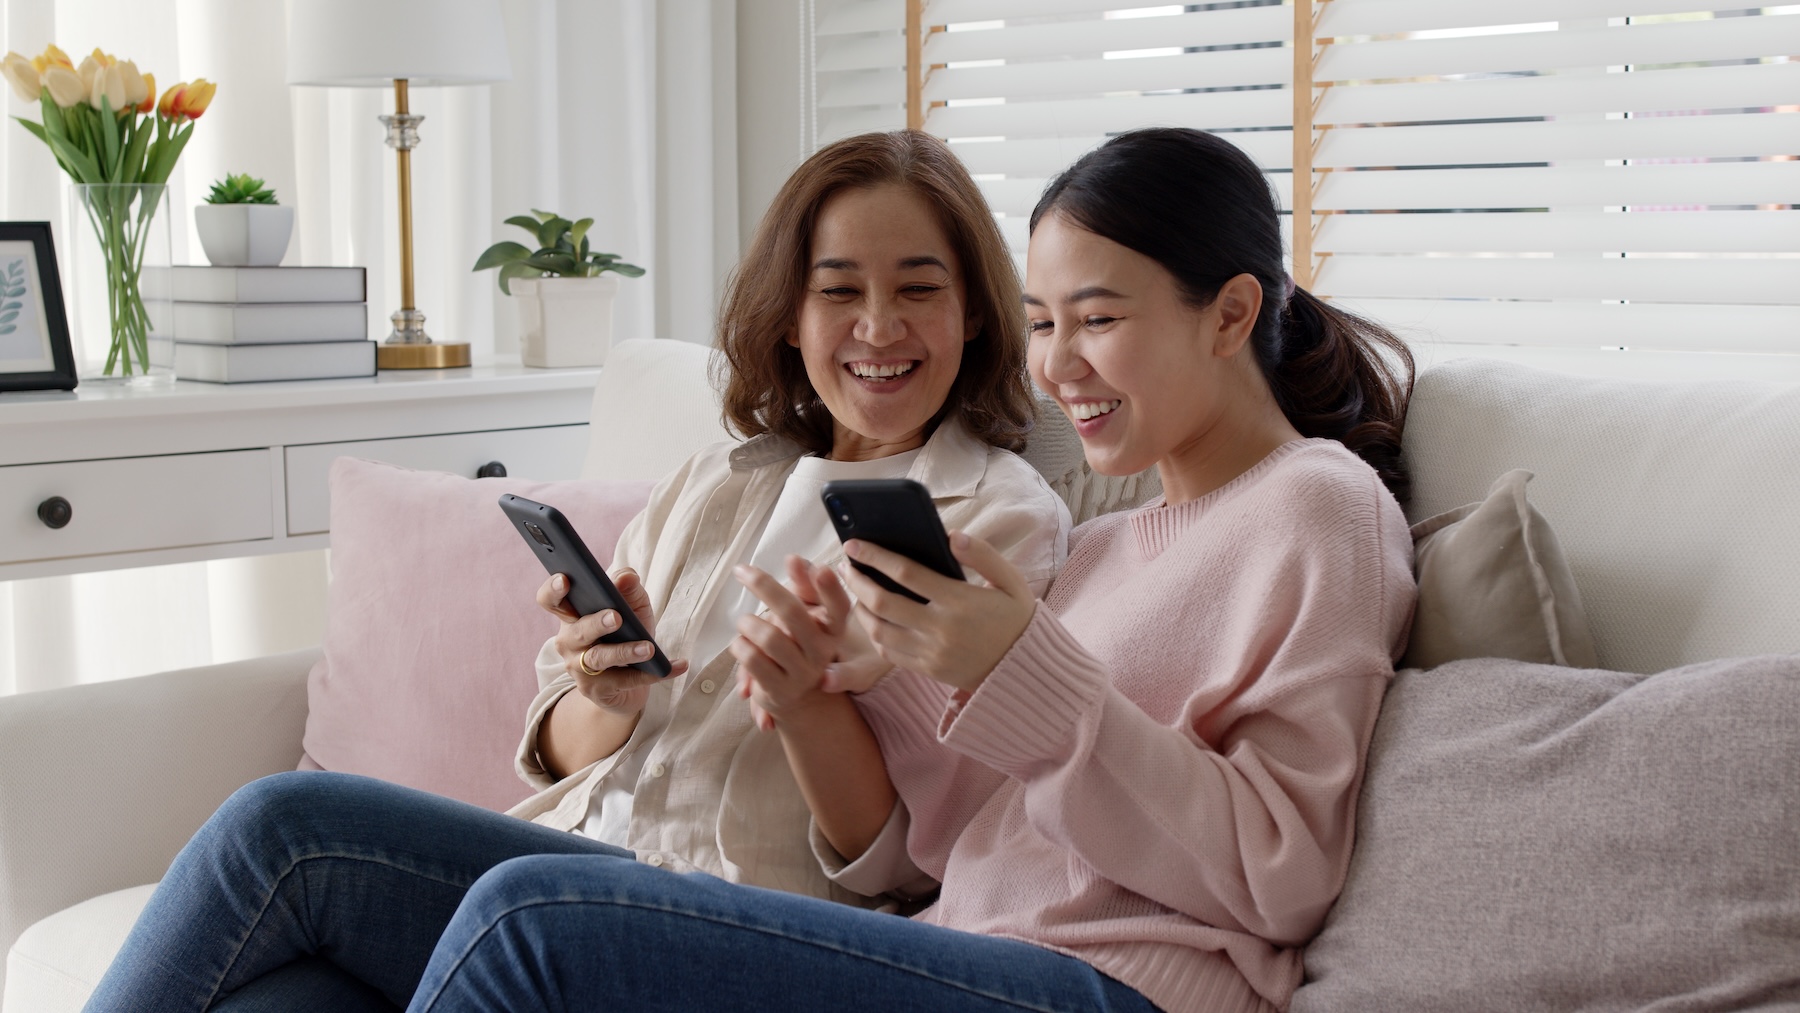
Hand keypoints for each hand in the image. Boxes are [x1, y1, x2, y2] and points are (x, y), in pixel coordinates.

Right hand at [536, 568, 686, 715]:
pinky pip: (625, 680)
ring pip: (599, 658)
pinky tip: (677, 666)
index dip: (553, 589)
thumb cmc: (627, 634)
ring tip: (649, 648)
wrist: (628, 682)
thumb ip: (629, 589)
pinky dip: (653, 674)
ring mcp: (578, 668)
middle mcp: (568, 641)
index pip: (550, 600)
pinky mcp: (596, 690)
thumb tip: (626, 577)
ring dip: (625, 651)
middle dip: (597, 623)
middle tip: (617, 617)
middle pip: (577, 630)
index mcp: (572, 615)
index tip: (566, 579)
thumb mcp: (632, 608)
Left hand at [730, 556, 892, 730]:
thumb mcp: (803, 615)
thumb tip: (795, 558)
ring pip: (769, 637)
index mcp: (833, 630)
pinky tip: (740, 645)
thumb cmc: (796, 645)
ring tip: (743, 622)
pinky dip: (740, 646)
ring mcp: (802, 673)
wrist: (798, 698)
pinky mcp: (780, 690)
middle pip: (793, 613)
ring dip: (747, 623)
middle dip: (764, 585)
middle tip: (742, 572)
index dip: (831, 589)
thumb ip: (802, 585)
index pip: (840, 607)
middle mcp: (822, 652)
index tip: (820, 568)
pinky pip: (753, 660)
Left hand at [839, 532, 1035, 693]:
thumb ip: (983, 555)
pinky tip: (872, 617)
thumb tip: (952, 536)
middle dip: (857, 581)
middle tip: (844, 566)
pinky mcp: (928, 670)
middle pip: (883, 602)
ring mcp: (932, 653)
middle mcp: (941, 629)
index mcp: (960, 601)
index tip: (854, 544)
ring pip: (879, 630)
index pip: (906, 573)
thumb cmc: (1015, 618)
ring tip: (856, 590)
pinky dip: (874, 634)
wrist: (1024, 669)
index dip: (875, 557)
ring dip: (860, 608)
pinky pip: (889, 653)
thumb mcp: (1011, 581)